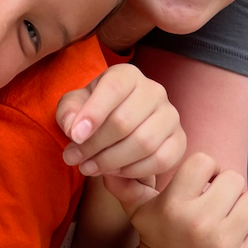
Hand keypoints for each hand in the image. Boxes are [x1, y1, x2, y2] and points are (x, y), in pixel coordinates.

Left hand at [56, 64, 185, 178]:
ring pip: (143, 143)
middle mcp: (154, 91)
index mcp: (127, 75)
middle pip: (125, 121)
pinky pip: (161, 160)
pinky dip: (134, 171)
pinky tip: (114, 172)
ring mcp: (170, 115)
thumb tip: (73, 127)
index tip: (74, 136)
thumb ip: (68, 113)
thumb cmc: (93, 113)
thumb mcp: (74, 107)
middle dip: (95, 145)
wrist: (118, 128)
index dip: (93, 113)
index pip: (113, 88)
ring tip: (89, 167)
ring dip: (111, 161)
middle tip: (74, 158)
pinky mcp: (179, 139)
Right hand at [108, 153, 247, 247]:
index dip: (206, 170)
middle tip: (217, 201)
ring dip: (245, 206)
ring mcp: (222, 245)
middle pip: (235, 179)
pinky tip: (239, 233)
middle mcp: (198, 224)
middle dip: (227, 188)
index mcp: (174, 205)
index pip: (206, 162)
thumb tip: (104, 168)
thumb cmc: (157, 237)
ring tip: (230, 216)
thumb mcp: (138, 210)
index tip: (201, 183)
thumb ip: (125, 185)